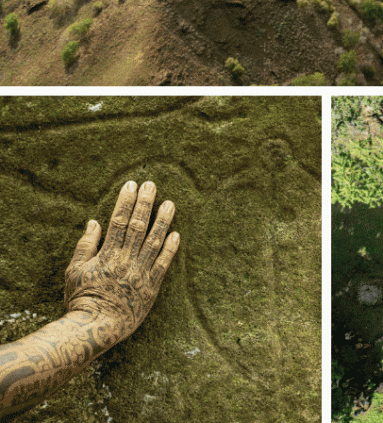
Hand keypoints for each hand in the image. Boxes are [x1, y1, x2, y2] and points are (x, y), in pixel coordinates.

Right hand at [64, 181, 179, 341]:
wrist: (94, 329)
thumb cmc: (81, 299)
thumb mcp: (74, 271)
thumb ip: (86, 246)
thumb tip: (94, 221)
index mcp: (107, 254)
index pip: (118, 221)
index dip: (125, 201)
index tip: (131, 185)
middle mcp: (125, 260)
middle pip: (138, 226)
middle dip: (145, 203)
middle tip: (151, 184)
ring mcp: (140, 273)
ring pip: (154, 241)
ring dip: (162, 221)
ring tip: (170, 203)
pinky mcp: (151, 287)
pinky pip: (163, 265)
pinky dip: (170, 249)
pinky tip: (176, 234)